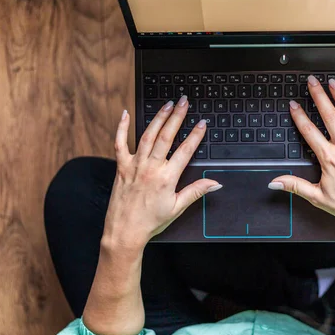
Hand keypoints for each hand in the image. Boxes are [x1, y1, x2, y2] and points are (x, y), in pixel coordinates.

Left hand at [102, 96, 221, 249]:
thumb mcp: (177, 208)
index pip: (185, 151)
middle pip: (166, 136)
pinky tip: (125, 114)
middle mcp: (150, 168)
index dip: (195, 135)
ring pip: (147, 135)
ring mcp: (134, 165)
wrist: (125, 231)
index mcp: (166, 178)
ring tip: (167, 105)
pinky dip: (122, 128)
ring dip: (158, 118)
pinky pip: (120, 143)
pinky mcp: (121, 167)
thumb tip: (215, 184)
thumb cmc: (150, 222)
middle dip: (177, 116)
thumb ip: (196, 192)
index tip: (202, 124)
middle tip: (184, 102)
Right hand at [269, 76, 334, 235]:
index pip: (310, 132)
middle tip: (312, 83)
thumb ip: (294, 186)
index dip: (300, 116)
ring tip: (333, 84)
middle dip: (319, 97)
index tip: (294, 105)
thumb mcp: (317, 197)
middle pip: (329, 116)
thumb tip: (275, 182)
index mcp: (329, 159)